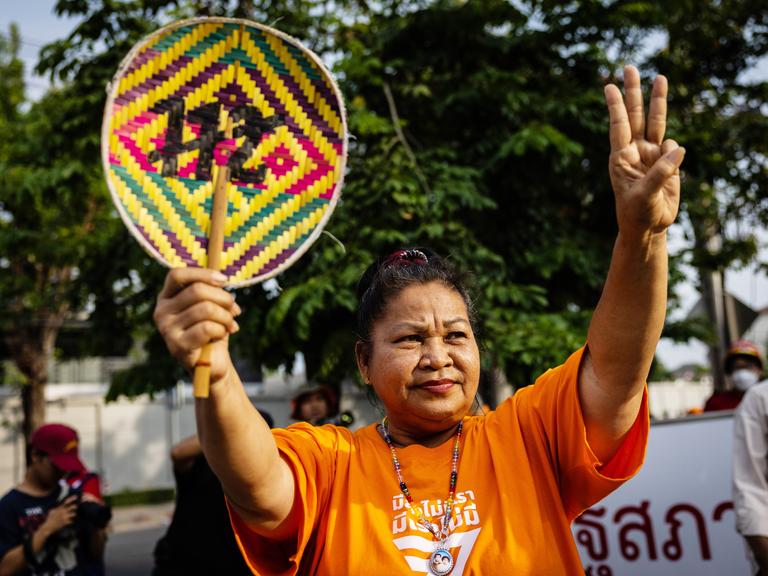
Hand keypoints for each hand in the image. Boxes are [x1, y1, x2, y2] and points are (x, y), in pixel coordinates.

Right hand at [43, 496, 77, 532]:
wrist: (48, 527)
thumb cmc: (49, 519)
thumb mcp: (52, 511)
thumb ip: (57, 508)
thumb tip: (61, 505)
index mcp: (59, 508)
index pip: (66, 501)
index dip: (72, 498)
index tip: (76, 496)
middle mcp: (63, 511)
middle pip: (73, 507)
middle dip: (75, 507)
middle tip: (76, 508)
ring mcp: (64, 517)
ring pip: (74, 513)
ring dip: (74, 514)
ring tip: (72, 515)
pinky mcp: (65, 522)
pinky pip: (72, 521)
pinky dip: (71, 521)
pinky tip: (70, 522)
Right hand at [153, 268, 240, 381]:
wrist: (212, 363)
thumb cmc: (212, 330)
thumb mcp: (212, 305)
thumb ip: (212, 290)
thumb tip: (221, 278)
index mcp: (166, 298)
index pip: (177, 275)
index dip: (202, 274)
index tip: (224, 280)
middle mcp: (161, 312)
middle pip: (197, 291)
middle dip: (223, 298)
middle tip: (235, 310)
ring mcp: (166, 330)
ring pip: (206, 309)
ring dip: (226, 317)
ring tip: (230, 324)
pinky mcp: (177, 346)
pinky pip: (207, 328)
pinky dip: (222, 330)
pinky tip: (222, 336)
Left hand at [605, 65, 684, 239]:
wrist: (649, 226)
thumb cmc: (637, 212)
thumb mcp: (645, 195)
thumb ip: (661, 172)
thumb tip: (678, 147)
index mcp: (621, 158)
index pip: (618, 126)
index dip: (615, 106)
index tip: (609, 86)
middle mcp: (635, 151)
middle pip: (635, 115)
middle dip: (634, 91)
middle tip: (629, 67)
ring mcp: (651, 154)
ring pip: (655, 121)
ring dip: (657, 100)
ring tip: (659, 77)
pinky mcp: (667, 161)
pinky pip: (673, 147)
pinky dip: (674, 152)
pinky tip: (670, 168)